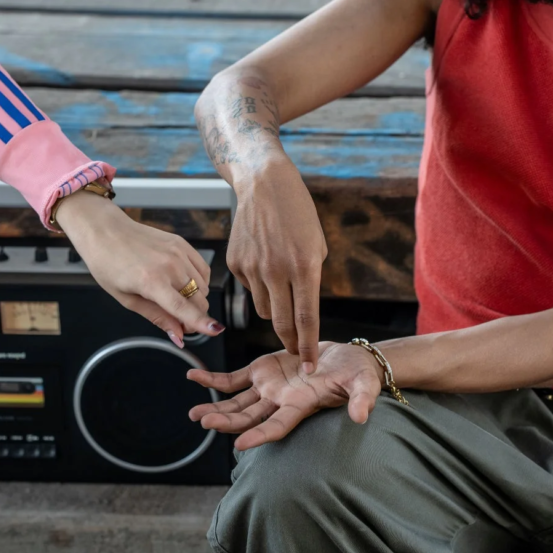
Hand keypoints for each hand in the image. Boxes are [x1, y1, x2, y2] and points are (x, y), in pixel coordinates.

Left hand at [55, 192, 222, 345]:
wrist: (105, 231)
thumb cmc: (108, 264)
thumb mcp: (126, 298)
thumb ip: (157, 317)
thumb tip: (178, 335)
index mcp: (151, 281)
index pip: (183, 308)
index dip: (201, 323)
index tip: (215, 330)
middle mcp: (169, 265)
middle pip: (199, 300)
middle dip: (194, 316)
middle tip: (178, 321)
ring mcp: (178, 252)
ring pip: (204, 287)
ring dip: (196, 299)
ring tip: (175, 298)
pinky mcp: (182, 243)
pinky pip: (203, 269)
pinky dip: (199, 282)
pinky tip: (182, 283)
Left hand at [187, 342, 383, 449]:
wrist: (349, 360)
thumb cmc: (359, 374)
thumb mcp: (364, 383)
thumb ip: (361, 398)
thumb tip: (360, 416)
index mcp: (301, 406)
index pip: (277, 426)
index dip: (259, 436)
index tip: (239, 446)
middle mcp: (280, 402)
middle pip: (249, 418)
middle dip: (227, 422)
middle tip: (205, 424)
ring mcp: (269, 389)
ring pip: (236, 403)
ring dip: (215, 408)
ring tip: (194, 415)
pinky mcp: (262, 372)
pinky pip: (232, 379)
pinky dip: (213, 380)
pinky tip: (193, 377)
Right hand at [230, 161, 326, 372]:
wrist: (264, 185)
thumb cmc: (298, 214)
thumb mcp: (317, 246)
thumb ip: (311, 280)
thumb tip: (303, 313)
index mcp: (304, 267)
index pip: (306, 320)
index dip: (308, 348)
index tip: (309, 367)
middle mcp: (277, 271)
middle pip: (282, 324)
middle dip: (290, 344)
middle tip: (295, 353)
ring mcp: (252, 268)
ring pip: (265, 310)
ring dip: (276, 310)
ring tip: (282, 289)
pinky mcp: (235, 264)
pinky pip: (250, 289)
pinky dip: (260, 286)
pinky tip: (264, 263)